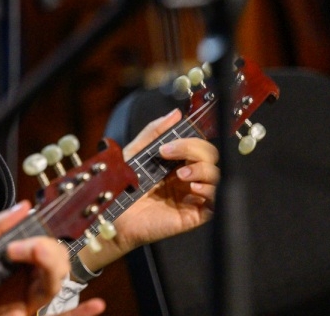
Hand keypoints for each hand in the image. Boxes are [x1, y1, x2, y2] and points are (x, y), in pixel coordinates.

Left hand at [0, 203, 104, 315]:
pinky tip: (96, 306)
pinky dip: (82, 313)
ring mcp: (28, 300)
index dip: (40, 236)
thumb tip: (23, 206)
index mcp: (12, 258)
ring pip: (55, 283)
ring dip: (53, 267)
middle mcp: (24, 278)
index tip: (23, 237)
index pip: (41, 242)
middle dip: (46, 249)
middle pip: (55, 261)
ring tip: (37, 254)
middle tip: (21, 248)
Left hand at [81, 109, 218, 274]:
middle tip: (168, 155)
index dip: (189, 140)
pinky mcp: (194, 214)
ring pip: (217, 176)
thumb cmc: (121, 185)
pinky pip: (216, 202)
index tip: (166, 146)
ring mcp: (191, 195)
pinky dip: (210, 191)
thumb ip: (154, 132)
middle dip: (195, 150)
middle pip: (210, 157)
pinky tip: (193, 188)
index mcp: (176, 162)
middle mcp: (187, 177)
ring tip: (181, 175)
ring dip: (203, 170)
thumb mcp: (135, 152)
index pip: (198, 145)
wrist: (112, 214)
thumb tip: (176, 113)